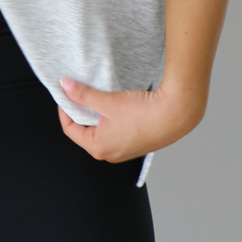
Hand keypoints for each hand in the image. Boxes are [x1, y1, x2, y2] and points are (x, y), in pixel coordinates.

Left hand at [57, 76, 206, 163]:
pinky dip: (112, 121)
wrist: (176, 115)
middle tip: (82, 95)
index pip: (70, 130)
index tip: (66, 95)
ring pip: (101, 132)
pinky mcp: (135, 145)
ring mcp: (123, 152)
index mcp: (98, 148)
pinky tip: (118, 108)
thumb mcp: (108, 102)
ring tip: (101, 100)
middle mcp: (110, 154)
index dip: (65, 110)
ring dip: (98, 116)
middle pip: (85, 132)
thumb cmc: (144, 113)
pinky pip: (116, 133)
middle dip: (82, 113)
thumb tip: (65, 87)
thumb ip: (83, 95)